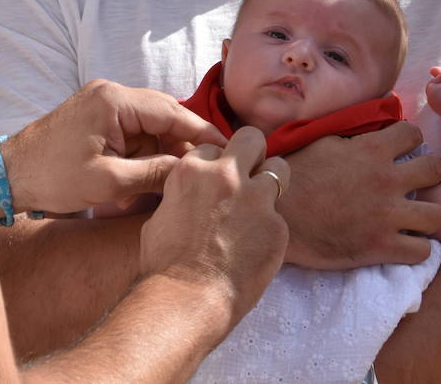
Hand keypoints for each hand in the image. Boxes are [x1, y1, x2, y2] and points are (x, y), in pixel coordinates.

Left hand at [3, 79, 226, 214]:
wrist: (8, 177)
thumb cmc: (53, 178)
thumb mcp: (111, 182)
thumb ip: (156, 173)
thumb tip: (194, 173)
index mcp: (114, 101)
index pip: (172, 112)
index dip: (201, 132)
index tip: (226, 148)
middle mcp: (111, 93)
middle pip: (164, 115)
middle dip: (184, 143)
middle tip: (206, 169)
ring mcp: (103, 103)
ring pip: (151, 124)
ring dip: (164, 150)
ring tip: (178, 178)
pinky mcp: (97, 117)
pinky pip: (134, 131)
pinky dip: (145, 151)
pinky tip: (151, 175)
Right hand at [139, 127, 289, 328]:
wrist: (186, 300)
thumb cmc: (164, 265)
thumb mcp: (161, 216)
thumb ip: (185, 195)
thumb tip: (193, 197)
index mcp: (193, 170)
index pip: (213, 147)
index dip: (216, 164)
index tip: (216, 180)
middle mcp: (227, 176)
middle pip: (252, 139)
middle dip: (252, 153)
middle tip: (248, 175)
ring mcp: (256, 199)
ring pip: (279, 169)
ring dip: (270, 183)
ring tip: (259, 207)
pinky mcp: (277, 226)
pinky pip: (279, 217)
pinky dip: (269, 229)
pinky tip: (254, 248)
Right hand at [278, 121, 440, 269]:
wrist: (276, 217)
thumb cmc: (295, 176)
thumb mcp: (324, 143)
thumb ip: (356, 139)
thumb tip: (374, 132)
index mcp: (372, 149)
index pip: (414, 134)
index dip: (409, 141)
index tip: (402, 151)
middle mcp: (387, 180)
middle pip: (437, 170)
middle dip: (429, 175)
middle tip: (415, 184)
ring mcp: (387, 216)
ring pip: (438, 214)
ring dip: (427, 215)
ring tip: (414, 217)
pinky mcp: (381, 248)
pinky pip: (422, 251)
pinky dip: (416, 248)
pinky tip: (404, 243)